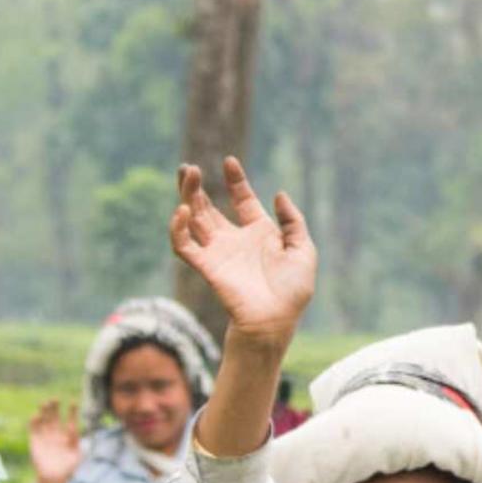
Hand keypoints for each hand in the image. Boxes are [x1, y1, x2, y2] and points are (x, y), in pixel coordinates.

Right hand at [28, 400, 82, 482]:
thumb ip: (80, 445)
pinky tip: (36, 415)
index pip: (70, 420)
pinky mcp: (35, 441)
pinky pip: (34, 429)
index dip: (72, 411)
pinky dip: (34, 422)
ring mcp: (46, 437)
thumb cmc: (68, 469)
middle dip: (55, 407)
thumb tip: (83, 434)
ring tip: (44, 403)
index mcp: (68, 436)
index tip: (73, 401)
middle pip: (55, 417)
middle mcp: (57, 434)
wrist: (54, 479)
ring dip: (44, 412)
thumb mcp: (77, 457)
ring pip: (45, 420)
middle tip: (55, 398)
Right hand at [169, 157, 315, 345]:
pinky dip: (178, 228)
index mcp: (259, 233)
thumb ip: (293, 220)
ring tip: (187, 174)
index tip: (230, 162)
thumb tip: (279, 194)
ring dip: (187, 196)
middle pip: (208, 207)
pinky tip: (182, 210)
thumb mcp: (303, 249)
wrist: (275, 320)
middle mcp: (234, 240)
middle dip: (196, 186)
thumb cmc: (292, 291)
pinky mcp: (206, 266)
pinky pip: (184, 245)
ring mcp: (218, 252)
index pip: (242, 200)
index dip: (236, 181)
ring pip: (193, 219)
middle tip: (189, 168)